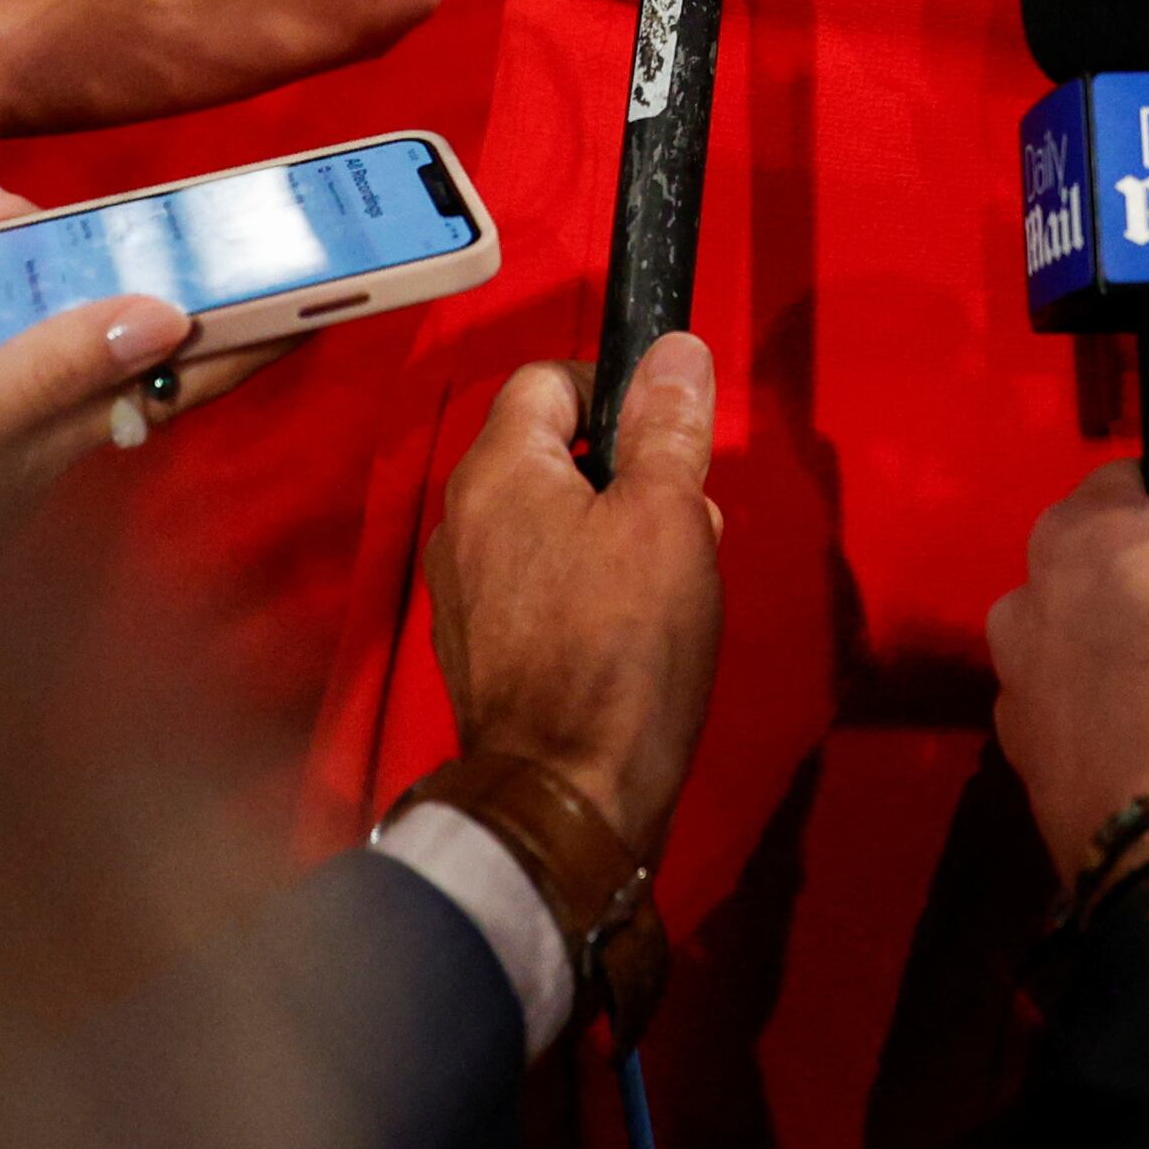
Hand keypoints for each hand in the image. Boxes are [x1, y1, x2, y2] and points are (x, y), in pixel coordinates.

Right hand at [0, 183, 271, 608]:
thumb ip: (46, 369)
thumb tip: (163, 311)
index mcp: (65, 433)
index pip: (193, 367)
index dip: (262, 325)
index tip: (331, 278)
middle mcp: (40, 427)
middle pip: (120, 326)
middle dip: (130, 254)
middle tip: (129, 198)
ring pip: (43, 321)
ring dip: (37, 261)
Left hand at [427, 337, 722, 856]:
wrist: (566, 796)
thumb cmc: (620, 648)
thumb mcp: (669, 517)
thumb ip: (667, 428)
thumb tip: (672, 352)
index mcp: (497, 473)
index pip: (547, 379)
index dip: (614, 390)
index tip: (668, 433)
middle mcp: (462, 522)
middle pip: (552, 455)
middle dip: (628, 475)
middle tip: (686, 521)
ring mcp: (464, 592)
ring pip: (550, 524)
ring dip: (616, 536)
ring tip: (671, 585)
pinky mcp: (482, 652)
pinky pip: (538, 587)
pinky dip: (587, 592)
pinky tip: (634, 635)